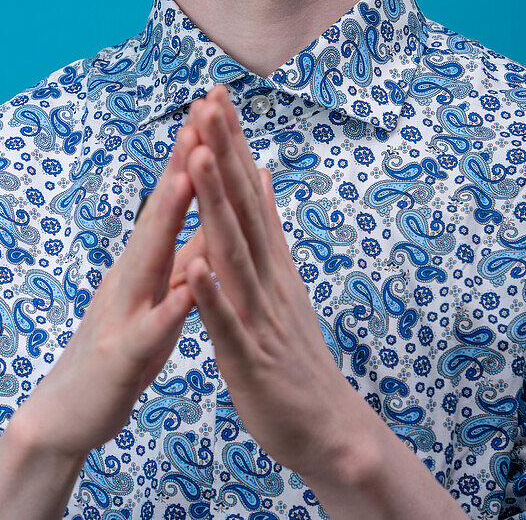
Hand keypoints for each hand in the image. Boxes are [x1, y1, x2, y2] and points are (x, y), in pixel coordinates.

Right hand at [13, 116, 205, 459]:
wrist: (69, 410)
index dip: (194, 152)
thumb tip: (211, 208)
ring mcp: (124, 310)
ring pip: (148, 258)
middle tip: (201, 117)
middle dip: (181, 164)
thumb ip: (182, 249)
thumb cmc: (122, 341)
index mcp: (147, 258)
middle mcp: (132, 273)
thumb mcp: (157, 288)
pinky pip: (149, 330)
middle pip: (159, 211)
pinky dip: (169, 308)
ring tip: (191, 175)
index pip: (174, 196)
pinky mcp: (123, 355)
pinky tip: (188, 290)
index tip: (215, 107)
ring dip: (168, 216)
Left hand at [183, 85, 351, 480]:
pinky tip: (194, 264)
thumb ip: (272, 228)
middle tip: (209, 102)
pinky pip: (226, 324)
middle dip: (224, 153)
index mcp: (272, 260)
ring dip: (217, 205)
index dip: (233, 144)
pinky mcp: (250, 359)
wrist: (331, 427)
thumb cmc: (297, 355)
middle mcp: (270, 277)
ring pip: (234, 252)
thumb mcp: (285, 281)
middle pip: (244, 207)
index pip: (251, 190)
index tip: (217, 98)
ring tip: (199, 160)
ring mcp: (261, 316)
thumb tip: (267, 174)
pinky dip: (211, 294)